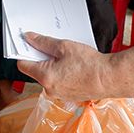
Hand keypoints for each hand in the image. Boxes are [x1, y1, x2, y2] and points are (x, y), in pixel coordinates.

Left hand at [17, 32, 133, 100]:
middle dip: (41, 57)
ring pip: (48, 76)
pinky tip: (72, 65)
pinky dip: (62, 72)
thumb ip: (43, 42)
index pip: (23, 64)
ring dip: (52, 65)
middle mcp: (49, 89)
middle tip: (51, 46)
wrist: (110, 78)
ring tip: (66, 56)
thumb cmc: (89, 64)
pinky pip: (59, 81)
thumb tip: (29, 38)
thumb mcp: (63, 46)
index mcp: (45, 77)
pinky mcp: (68, 95)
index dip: (24, 52)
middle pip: (35, 70)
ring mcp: (59, 94)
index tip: (27, 44)